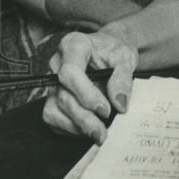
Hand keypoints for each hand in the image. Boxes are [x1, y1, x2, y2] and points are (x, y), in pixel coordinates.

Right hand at [42, 26, 137, 142]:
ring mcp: (52, 82)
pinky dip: (71, 128)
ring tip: (98, 133)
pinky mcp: (52, 97)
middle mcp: (57, 63)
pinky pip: (53, 118)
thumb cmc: (115, 51)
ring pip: (53, 110)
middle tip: (102, 133)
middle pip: (62, 96)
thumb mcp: (126, 58)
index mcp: (73, 45)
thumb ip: (123, 78)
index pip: (70, 72)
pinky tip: (89, 127)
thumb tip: (119, 104)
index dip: (86, 94)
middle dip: (83, 118)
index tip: (106, 110)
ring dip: (76, 126)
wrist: (110, 52)